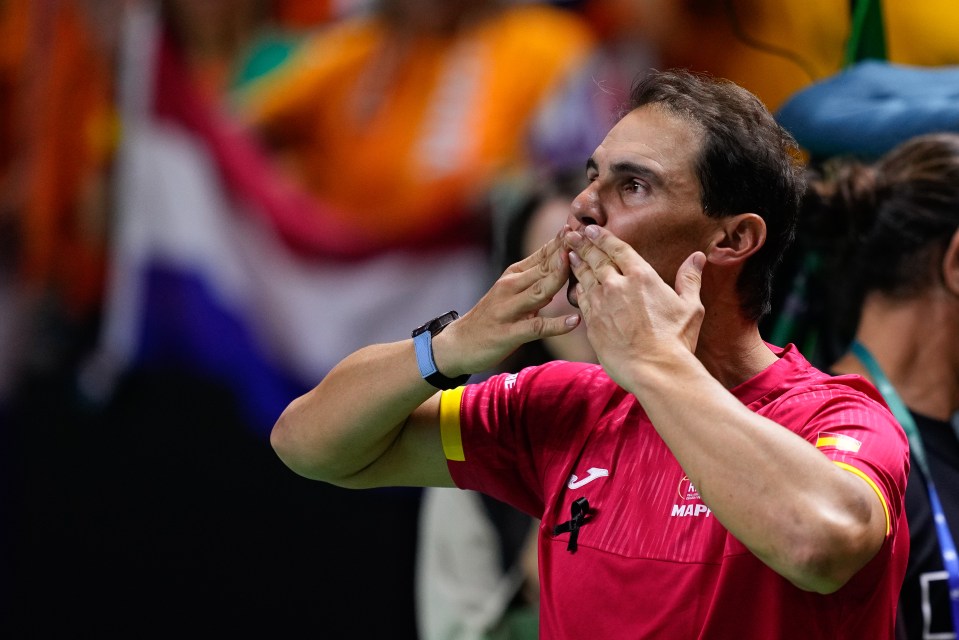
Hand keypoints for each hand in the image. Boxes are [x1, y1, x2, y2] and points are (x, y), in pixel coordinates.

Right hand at [432, 228, 581, 375]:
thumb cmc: (490, 317)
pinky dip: (556, 325)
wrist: (458, 344)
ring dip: (559, 278)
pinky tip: (573, 322)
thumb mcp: (510, 292)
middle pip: (544, 267)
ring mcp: (509, 309)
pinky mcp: (509, 333)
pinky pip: (536, 328)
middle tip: (588, 238)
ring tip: (580, 267)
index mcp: (513, 275)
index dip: (562, 241)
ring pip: (539, 291)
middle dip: (565, 252)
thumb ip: (535, 280)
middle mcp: (510, 287)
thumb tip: (562, 267)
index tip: (582, 228)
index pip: (542, 254)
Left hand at [565, 225, 705, 385]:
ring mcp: (601, 304)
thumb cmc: (676, 340)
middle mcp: (617, 285)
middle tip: (570, 234)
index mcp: (642, 276)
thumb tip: (697, 257)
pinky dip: (577, 289)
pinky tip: (575, 284)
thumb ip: (690, 279)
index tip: (591, 229)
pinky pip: (581, 300)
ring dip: (577, 263)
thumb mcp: (690, 307)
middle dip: (583, 244)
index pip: (618, 249)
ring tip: (569, 253)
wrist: (655, 370)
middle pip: (596, 259)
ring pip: (585, 277)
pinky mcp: (592, 323)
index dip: (603, 237)